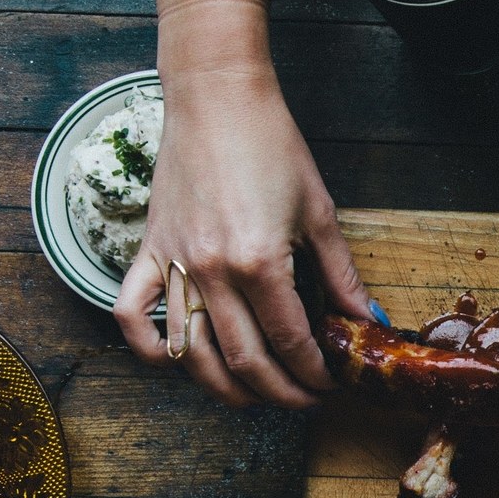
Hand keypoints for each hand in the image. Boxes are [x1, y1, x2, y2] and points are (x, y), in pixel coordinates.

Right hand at [114, 64, 372, 407]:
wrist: (216, 98)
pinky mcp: (147, 249)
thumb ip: (341, 276)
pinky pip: (132, 313)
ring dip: (222, 387)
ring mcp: (174, 262)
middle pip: (242, 359)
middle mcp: (212, 270)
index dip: (313, 373)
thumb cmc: (272, 146)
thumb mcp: (319, 213)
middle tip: (302, 399)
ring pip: (190, 352)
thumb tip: (366, 322)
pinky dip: (148, 347)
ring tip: (253, 395)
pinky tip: (177, 361)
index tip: (328, 383)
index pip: (290, 342)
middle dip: (278, 392)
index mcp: (261, 261)